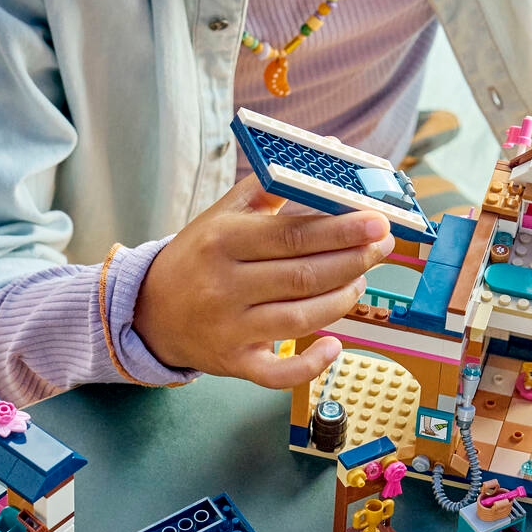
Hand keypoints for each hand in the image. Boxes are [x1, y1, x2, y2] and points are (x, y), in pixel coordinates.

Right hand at [136, 175, 393, 386]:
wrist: (150, 310)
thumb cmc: (199, 256)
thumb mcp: (223, 214)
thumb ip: (271, 188)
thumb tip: (322, 158)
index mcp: (222, 241)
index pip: (292, 235)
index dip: (341, 229)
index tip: (377, 222)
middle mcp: (224, 286)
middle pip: (303, 275)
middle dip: (353, 260)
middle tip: (382, 247)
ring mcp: (229, 328)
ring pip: (300, 318)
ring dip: (341, 300)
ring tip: (359, 280)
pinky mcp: (233, 363)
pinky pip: (277, 373)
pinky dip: (310, 365)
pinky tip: (334, 346)